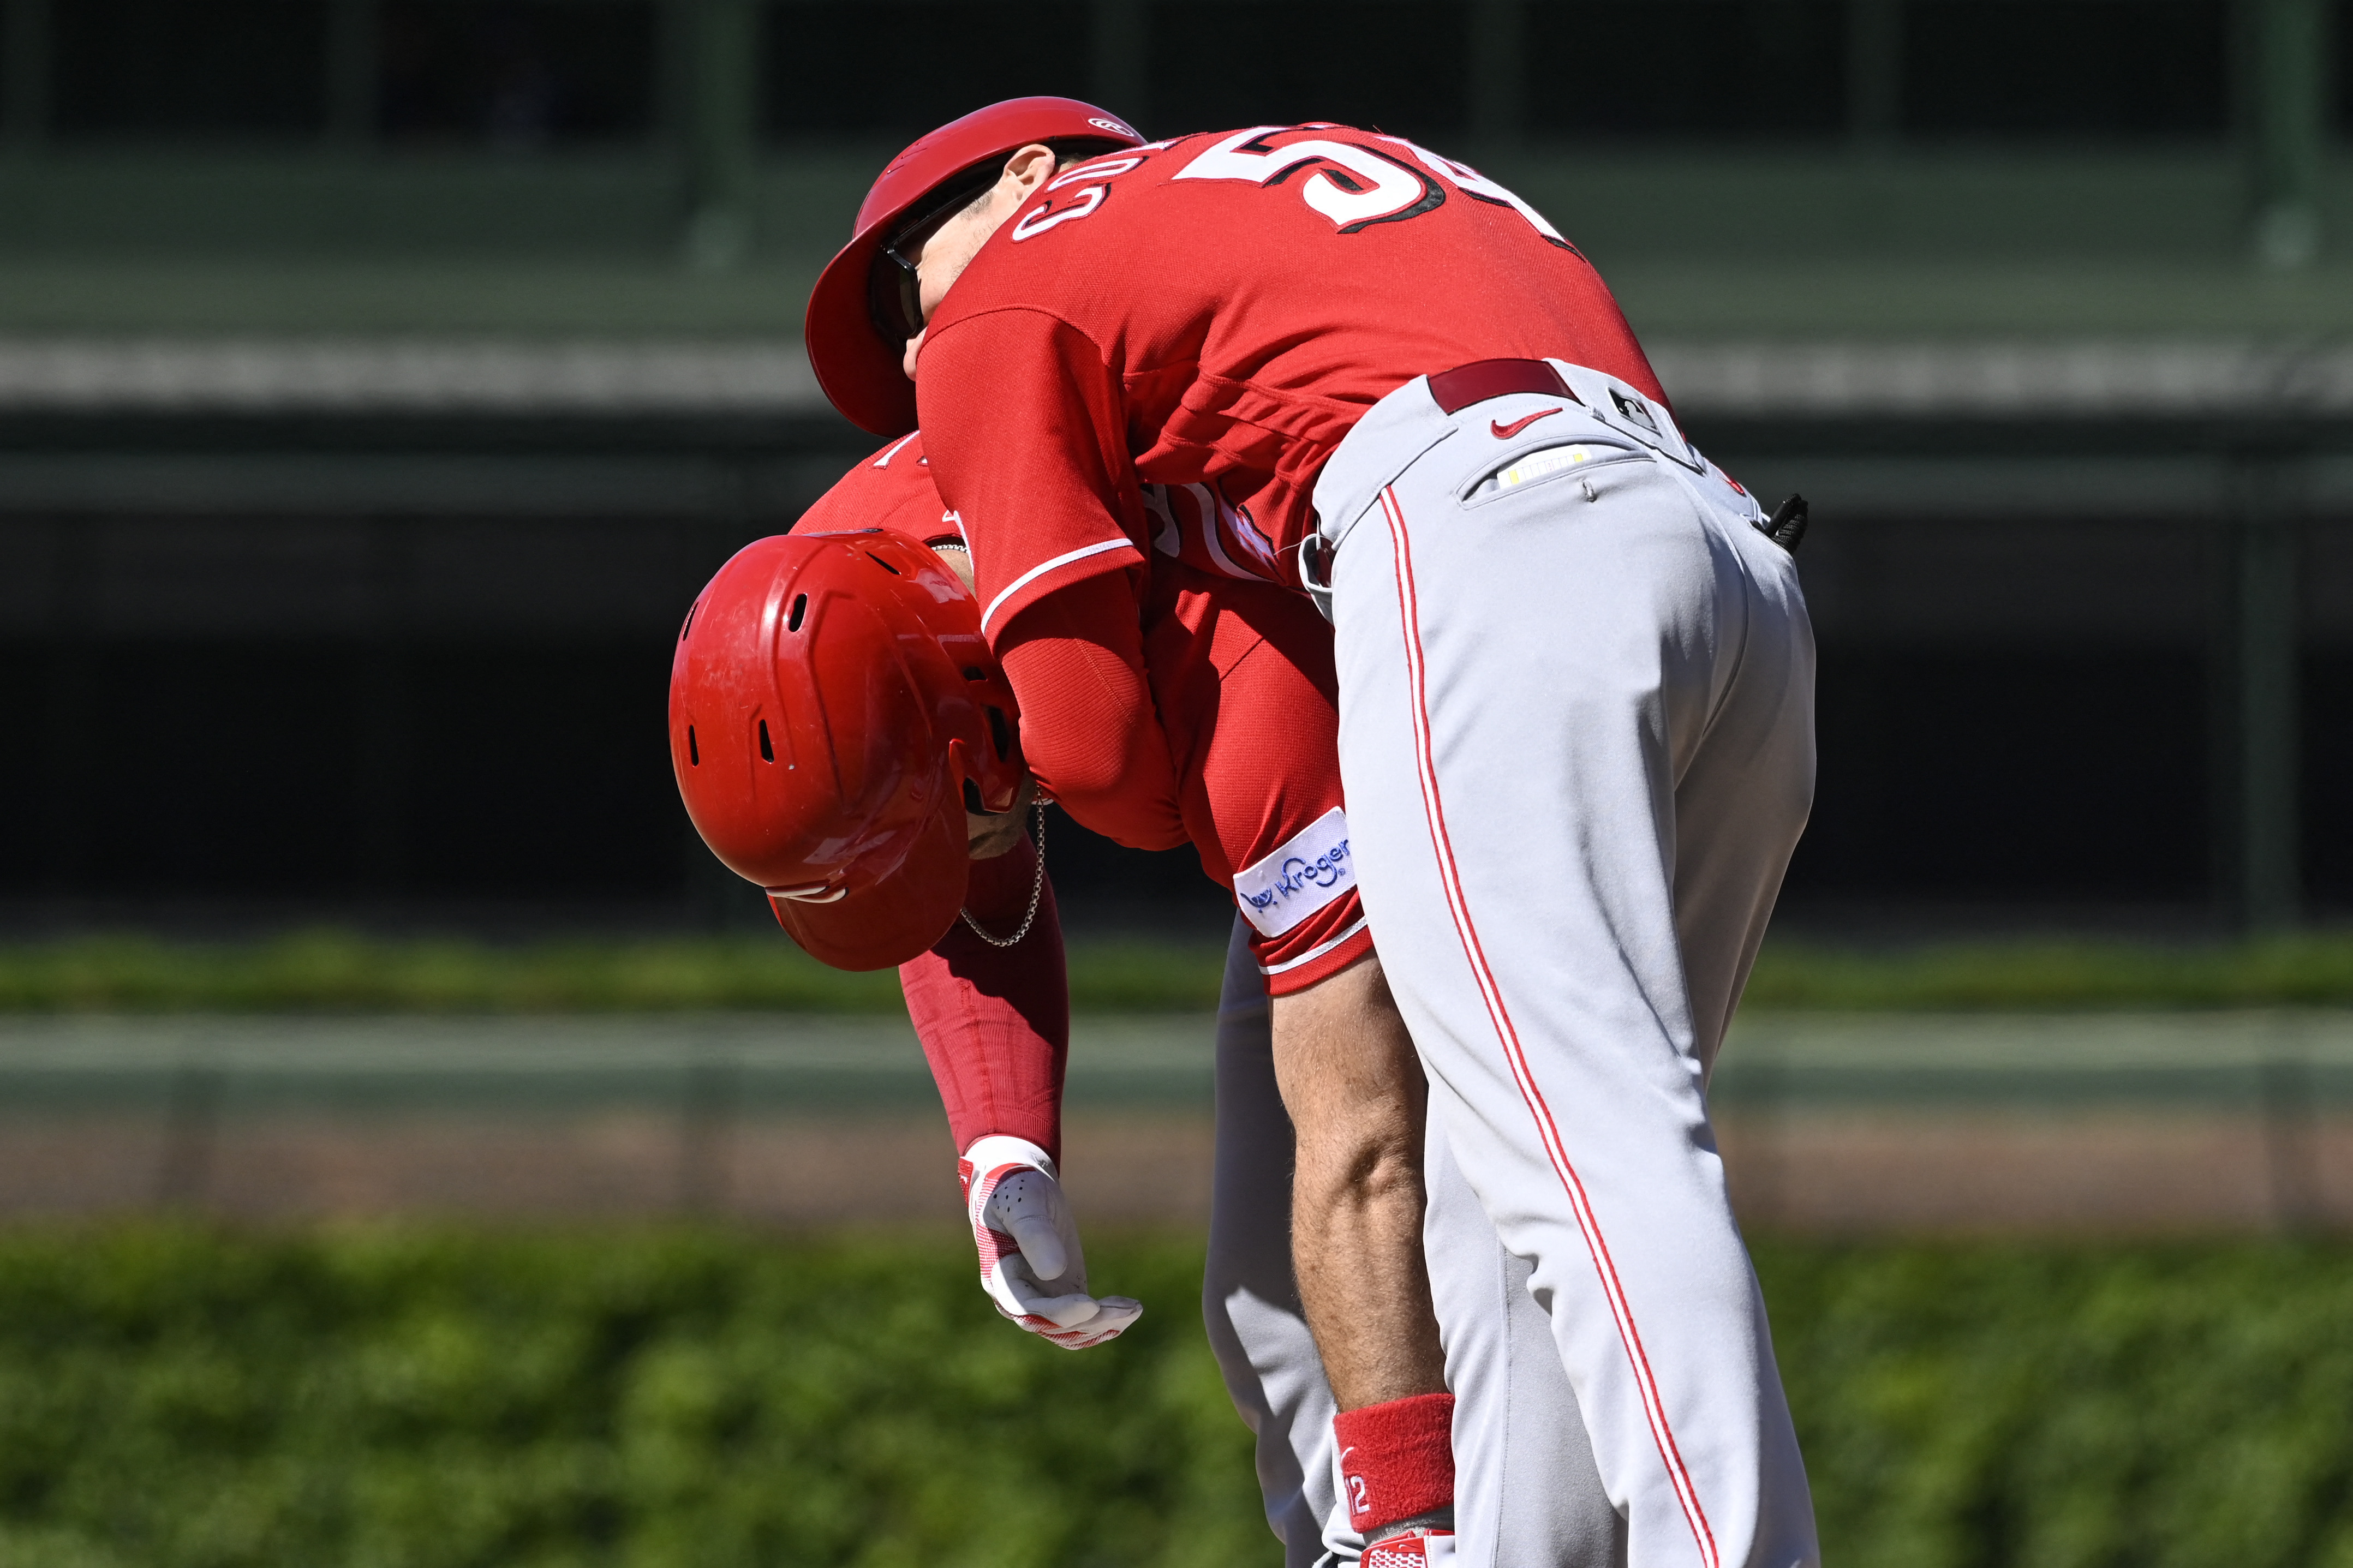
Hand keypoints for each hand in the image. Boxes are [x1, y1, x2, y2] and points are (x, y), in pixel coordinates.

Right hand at [959, 1134, 1141, 1349]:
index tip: (1091, 1305)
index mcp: (1000, 1276)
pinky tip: (1129, 1309)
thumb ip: (1034, 1234)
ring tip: (1133, 1308)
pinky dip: (1105, 1321)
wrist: (1022, 1189)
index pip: (1026, 1307)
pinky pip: (1081, 1321)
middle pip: (1051, 1325)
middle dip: (1090, 1321)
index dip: (1058, 1312)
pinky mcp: (1061, 1296)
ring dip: (1102, 1324)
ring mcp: (1040, 1300)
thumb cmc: (1017, 1190)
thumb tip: (1053, 1271)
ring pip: (1070, 1329)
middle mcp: (1017, 1297)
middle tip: (1127, 1308)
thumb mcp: (1023, 1204)